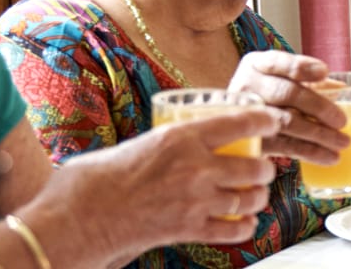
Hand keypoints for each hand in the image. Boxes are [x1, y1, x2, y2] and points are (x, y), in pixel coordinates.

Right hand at [37, 110, 281, 251]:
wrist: (77, 217)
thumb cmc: (96, 178)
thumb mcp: (139, 143)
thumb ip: (168, 144)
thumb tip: (183, 143)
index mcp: (180, 137)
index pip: (241, 122)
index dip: (265, 120)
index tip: (273, 121)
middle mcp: (196, 168)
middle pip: (256, 167)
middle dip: (265, 168)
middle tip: (262, 167)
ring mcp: (196, 201)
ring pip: (251, 199)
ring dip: (258, 197)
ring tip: (254, 195)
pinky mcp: (189, 230)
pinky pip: (235, 230)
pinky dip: (244, 226)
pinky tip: (243, 222)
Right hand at [228, 50, 349, 164]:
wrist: (230, 118)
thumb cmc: (266, 93)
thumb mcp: (280, 78)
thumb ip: (307, 81)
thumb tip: (341, 89)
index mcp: (257, 65)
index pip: (278, 62)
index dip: (301, 67)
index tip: (324, 72)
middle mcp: (247, 86)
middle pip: (285, 93)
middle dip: (318, 107)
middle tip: (342, 121)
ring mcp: (246, 114)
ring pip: (286, 122)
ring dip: (319, 134)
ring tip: (343, 142)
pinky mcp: (251, 140)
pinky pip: (284, 146)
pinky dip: (311, 152)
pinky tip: (330, 157)